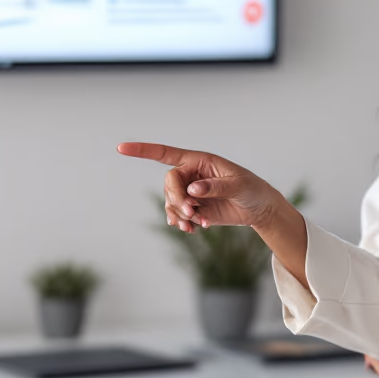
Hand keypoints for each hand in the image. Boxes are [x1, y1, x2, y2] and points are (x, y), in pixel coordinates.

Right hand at [117, 143, 283, 233]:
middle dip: (176, 199)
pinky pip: (177, 215)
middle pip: (169, 184)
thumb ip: (214, 187)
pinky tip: (194, 229)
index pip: (165, 153)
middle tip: (191, 213)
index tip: (120, 148)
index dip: (142, 150)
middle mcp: (191, 174)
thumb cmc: (251, 189)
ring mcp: (190, 192)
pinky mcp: (193, 208)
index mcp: (199, 160)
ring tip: (196, 224)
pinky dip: (182, 223)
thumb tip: (192, 190)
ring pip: (171, 202)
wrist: (258, 209)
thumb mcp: (237, 186)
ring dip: (179, 214)